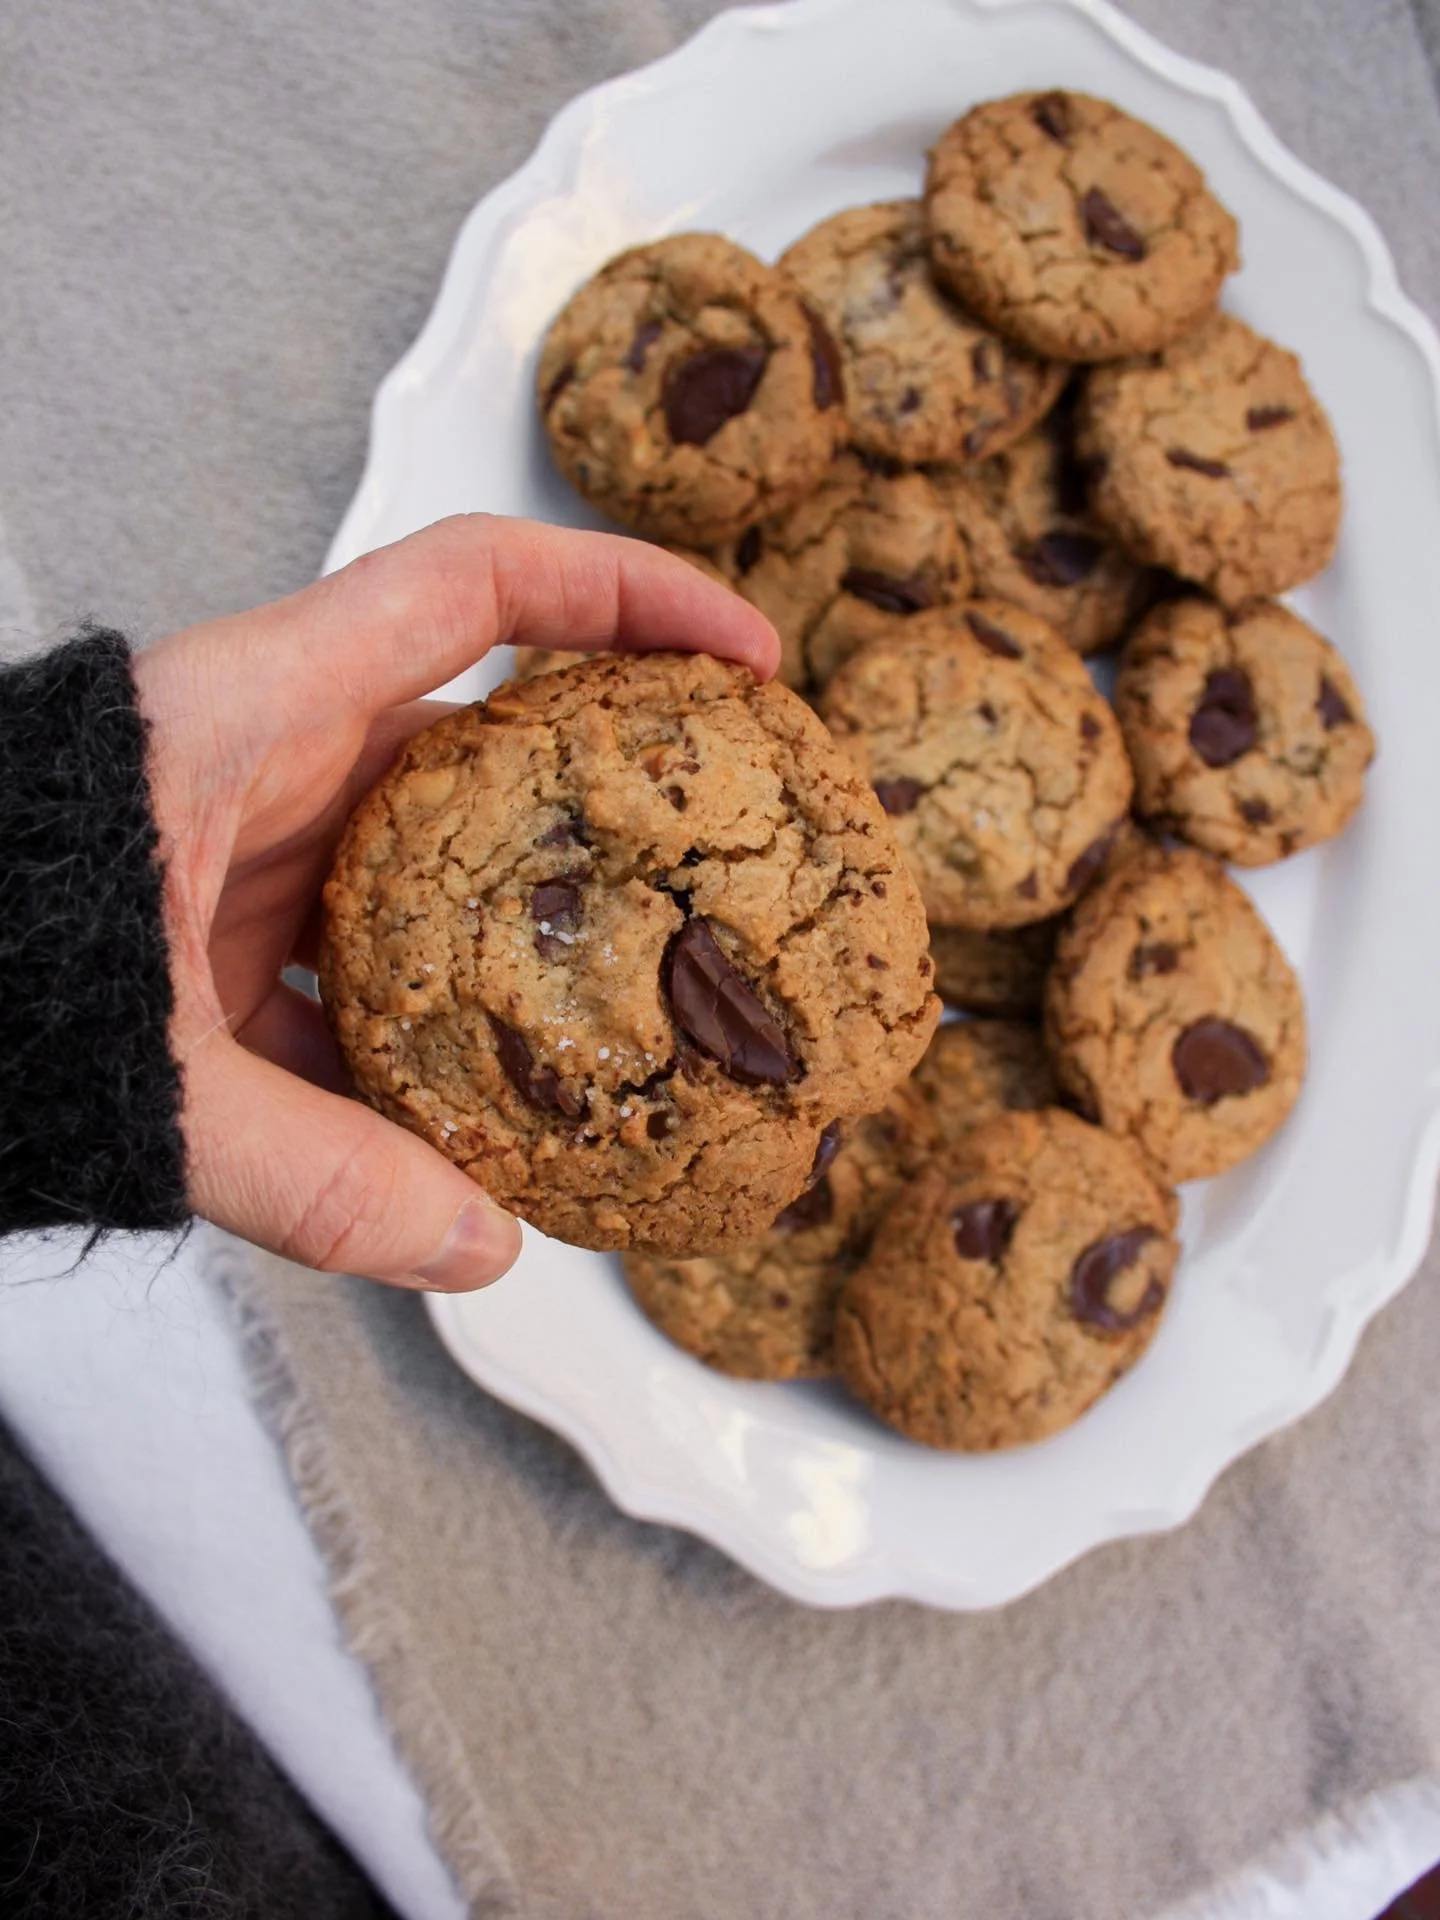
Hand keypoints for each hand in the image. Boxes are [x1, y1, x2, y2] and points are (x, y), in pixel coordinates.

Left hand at [134, 515, 777, 1290]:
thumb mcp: (142, 1064)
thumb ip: (309, 1165)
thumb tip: (479, 1246)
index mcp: (252, 712)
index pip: (473, 587)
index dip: (626, 596)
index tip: (745, 651)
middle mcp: (267, 756)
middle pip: (487, 724)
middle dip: (613, 771)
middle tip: (733, 835)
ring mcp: (249, 842)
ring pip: (438, 851)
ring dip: (528, 912)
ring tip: (640, 989)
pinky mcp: (224, 924)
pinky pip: (367, 944)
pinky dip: (429, 1011)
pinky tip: (477, 1106)